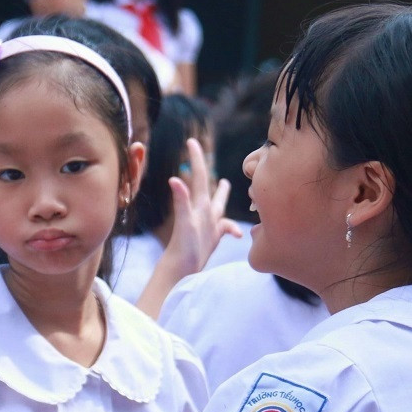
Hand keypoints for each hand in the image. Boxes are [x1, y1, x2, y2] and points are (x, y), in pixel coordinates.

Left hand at [162, 138, 241, 276]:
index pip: (199, 176)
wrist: (180, 270)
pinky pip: (225, 228)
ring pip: (218, 204)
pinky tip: (238, 235)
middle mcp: (203, 211)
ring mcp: (207, 224)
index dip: (197, 159)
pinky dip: (232, 228)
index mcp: (198, 205)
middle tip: (202, 154)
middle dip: (206, 170)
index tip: (191, 141)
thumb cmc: (182, 247)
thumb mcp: (185, 222)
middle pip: (206, 186)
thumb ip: (181, 201)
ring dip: (221, 194)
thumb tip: (174, 179)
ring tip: (225, 184)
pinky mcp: (211, 237)